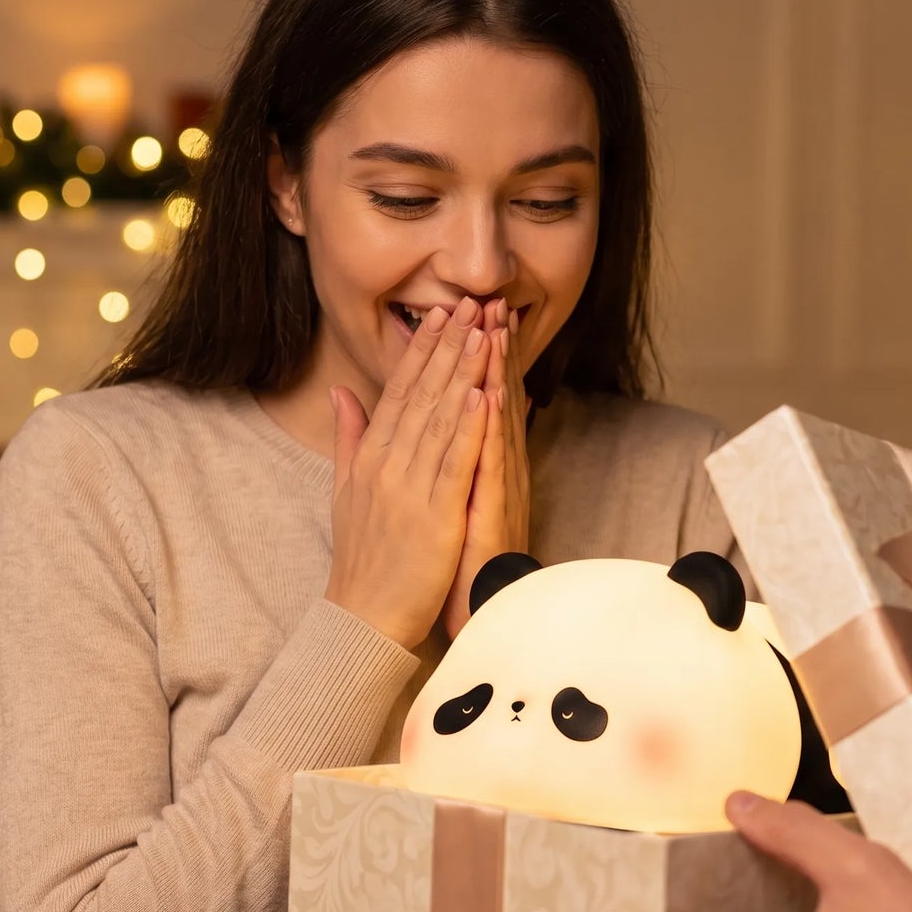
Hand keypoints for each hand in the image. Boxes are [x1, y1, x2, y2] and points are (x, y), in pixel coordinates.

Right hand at [324, 296, 489, 647]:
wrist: (364, 616)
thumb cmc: (362, 557)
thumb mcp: (345, 489)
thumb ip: (348, 437)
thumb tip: (340, 393)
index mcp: (370, 458)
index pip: (398, 392)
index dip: (421, 351)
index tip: (439, 315)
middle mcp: (387, 465)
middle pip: (421, 395)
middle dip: (447, 348)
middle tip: (468, 304)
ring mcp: (410, 489)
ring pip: (440, 419)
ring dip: (463, 373)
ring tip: (481, 333)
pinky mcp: (435, 516)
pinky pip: (453, 463)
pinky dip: (467, 428)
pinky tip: (481, 395)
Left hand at [440, 300, 532, 639]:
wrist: (465, 611)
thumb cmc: (446, 557)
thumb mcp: (436, 496)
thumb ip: (426, 452)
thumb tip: (413, 415)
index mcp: (473, 462)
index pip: (472, 397)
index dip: (470, 354)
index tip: (466, 312)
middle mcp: (492, 469)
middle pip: (492, 398)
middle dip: (490, 349)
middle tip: (490, 301)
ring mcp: (496, 488)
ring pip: (497, 422)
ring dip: (497, 374)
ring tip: (495, 329)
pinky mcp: (492, 512)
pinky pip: (491, 466)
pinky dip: (490, 431)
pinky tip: (489, 397)